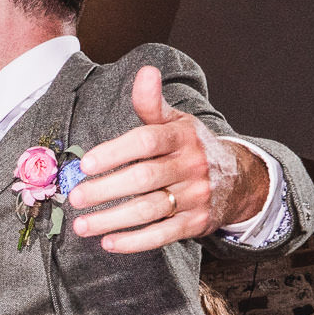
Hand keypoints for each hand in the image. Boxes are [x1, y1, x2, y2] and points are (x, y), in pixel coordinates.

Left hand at [67, 67, 258, 251]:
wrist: (238, 180)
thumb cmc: (191, 148)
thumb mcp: (176, 121)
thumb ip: (152, 103)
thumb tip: (145, 71)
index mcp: (182, 136)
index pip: (146, 142)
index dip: (114, 153)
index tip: (85, 165)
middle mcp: (190, 165)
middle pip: (144, 179)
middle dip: (106, 190)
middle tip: (75, 197)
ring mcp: (195, 196)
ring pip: (149, 210)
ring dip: (112, 220)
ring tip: (82, 226)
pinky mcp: (196, 223)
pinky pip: (162, 235)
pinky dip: (134, 242)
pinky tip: (108, 242)